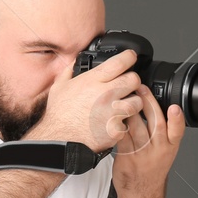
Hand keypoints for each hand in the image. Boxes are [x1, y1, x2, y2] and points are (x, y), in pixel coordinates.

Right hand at [24, 48, 144, 151]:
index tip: (131, 57)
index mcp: (93, 81)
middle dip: (133, 81)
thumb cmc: (59, 115)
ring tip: (124, 106)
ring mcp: (113, 112)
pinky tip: (116, 123)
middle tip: (128, 86)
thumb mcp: (59, 87)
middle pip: (134, 80)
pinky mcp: (117, 128)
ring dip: (133, 103)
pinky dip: (125, 123)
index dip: (129, 57)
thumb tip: (75, 62)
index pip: (119, 62)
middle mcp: (105, 93)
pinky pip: (129, 123)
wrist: (60, 140)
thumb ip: (69, 71)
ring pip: (137, 101)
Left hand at [112, 80, 182, 195]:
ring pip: (136, 127)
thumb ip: (163, 131)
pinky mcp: (125, 156)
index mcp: (170, 147)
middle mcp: (157, 150)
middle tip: (141, 88)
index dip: (177, 120)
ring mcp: (141, 153)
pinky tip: (113, 113)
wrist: (141, 192)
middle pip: (155, 123)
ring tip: (124, 95)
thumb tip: (153, 105)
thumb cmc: (151, 169)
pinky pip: (120, 136)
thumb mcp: (166, 151)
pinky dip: (117, 124)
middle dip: (149, 104)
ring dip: (129, 110)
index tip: (175, 108)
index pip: (177, 131)